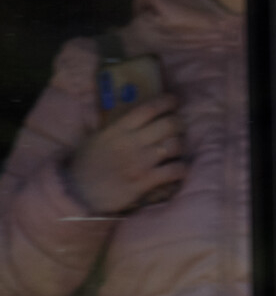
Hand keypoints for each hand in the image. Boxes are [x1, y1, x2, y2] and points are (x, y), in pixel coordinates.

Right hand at [65, 95, 184, 213]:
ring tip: (175, 151)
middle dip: (179, 124)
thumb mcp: (97, 138)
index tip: (174, 101)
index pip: (148, 108)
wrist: (76, 194)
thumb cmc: (86, 165)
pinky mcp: (144, 182)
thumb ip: (118, 128)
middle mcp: (130, 143)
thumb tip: (140, 117)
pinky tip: (177, 170)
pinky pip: (175, 170)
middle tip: (179, 128)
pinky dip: (181, 169)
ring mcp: (139, 163)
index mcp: (117, 130)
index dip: (166, 102)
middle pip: (169, 124)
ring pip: (175, 146)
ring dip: (180, 147)